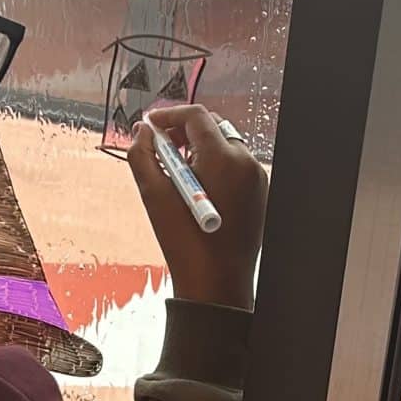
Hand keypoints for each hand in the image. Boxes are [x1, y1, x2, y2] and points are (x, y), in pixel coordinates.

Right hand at [129, 103, 265, 310]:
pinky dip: (214, 165)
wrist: (216, 285)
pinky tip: (196, 188)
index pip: (196, 116)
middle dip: (184, 130)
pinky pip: (235, 166)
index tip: (149, 126)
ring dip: (199, 148)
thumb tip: (141, 132)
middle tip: (160, 146)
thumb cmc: (186, 246)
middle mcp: (246, 163)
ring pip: (225, 145)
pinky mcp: (259, 193)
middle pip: (214, 126)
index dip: (169, 116)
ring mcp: (257, 178)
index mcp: (223, 159)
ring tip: (176, 173)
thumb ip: (143, 157)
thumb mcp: (154, 197)